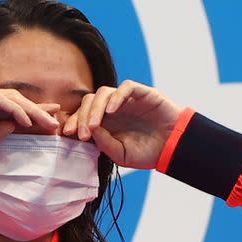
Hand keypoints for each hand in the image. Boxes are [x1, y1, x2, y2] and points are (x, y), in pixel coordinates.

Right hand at [0, 87, 60, 164]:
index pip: (8, 109)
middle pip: (14, 100)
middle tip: (56, 122)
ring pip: (10, 98)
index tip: (48, 123)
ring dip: (31, 110)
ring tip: (47, 123)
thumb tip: (13, 127)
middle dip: (37, 110)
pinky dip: (15, 109)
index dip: (29, 115)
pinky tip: (28, 120)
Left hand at [63, 80, 182, 168]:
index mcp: (105, 122)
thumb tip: (90, 130)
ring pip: (103, 92)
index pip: (83, 115)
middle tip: (82, 134)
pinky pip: (126, 87)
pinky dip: (117, 97)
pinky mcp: (142, 93)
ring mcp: (126, 99)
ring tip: (96, 125)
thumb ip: (104, 144)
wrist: (173, 148)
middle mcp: (113, 108)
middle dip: (82, 117)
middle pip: (89, 101)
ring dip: (96, 109)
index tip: (68, 134)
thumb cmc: (147, 153)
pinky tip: (112, 111)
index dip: (74, 122)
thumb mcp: (121, 154)